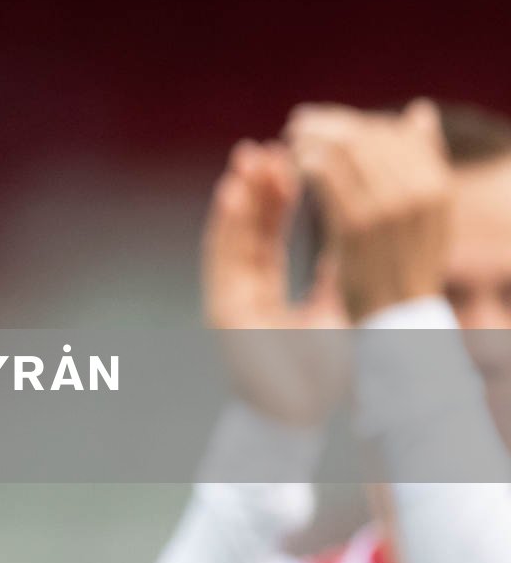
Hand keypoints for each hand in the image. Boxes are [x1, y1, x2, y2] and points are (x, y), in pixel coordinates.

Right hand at [203, 138, 349, 425]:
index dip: (275, 201)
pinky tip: (233, 192)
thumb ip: (329, 275)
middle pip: (247, 231)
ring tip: (247, 158)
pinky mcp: (220, 308)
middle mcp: (241, 292)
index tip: (285, 164)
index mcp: (265, 293)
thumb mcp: (333, 311)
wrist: (300, 416)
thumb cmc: (318, 374)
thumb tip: (341, 238)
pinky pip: (220, 257)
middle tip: (264, 147)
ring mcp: (228, 299)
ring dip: (238, 196)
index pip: (268, 237)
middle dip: (256, 189)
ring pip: (231, 237)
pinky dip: (226, 224)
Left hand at [284, 98, 450, 322]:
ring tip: (292, 139)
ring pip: (344, 150)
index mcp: (438, 184)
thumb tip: (419, 110)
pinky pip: (326, 177)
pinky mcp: (356, 225)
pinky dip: (305, 163)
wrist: (397, 317)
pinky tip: (291, 165)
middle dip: (329, 124)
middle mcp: (419, 191)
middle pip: (367, 136)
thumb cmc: (406, 262)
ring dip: (312, 138)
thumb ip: (422, 160)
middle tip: (299, 122)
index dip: (358, 122)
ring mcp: (389, 207)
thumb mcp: (426, 211)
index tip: (329, 121)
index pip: (394, 133)